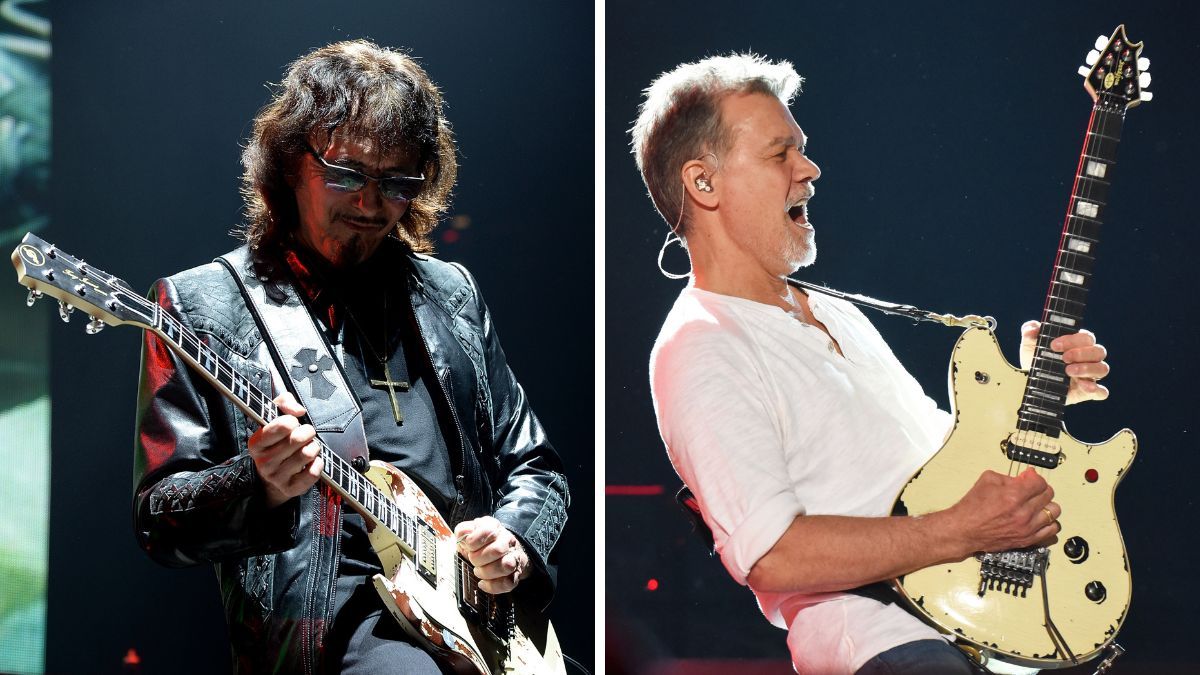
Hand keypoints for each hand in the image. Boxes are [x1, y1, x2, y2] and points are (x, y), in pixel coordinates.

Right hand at [249, 392, 321, 507]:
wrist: (272, 477)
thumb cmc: (276, 442)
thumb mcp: (274, 417)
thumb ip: (284, 403)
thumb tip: (299, 410)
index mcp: (257, 442)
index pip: (284, 425)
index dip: (293, 420)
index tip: (293, 423)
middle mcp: (264, 461)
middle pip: (299, 439)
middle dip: (307, 432)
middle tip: (305, 434)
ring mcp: (277, 477)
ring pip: (308, 454)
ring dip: (314, 447)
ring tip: (308, 447)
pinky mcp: (291, 488)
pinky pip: (313, 472)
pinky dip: (318, 464)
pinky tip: (311, 462)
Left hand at [454, 516, 530, 593]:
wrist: (501, 549)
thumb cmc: (481, 542)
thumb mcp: (470, 532)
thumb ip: (463, 531)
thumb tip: (463, 535)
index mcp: (494, 528)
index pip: (487, 531)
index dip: (473, 542)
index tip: (468, 547)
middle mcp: (507, 540)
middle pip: (497, 550)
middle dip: (479, 559)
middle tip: (472, 560)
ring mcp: (514, 557)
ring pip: (507, 566)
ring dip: (487, 572)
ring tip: (478, 571)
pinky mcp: (515, 574)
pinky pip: (508, 582)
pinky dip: (492, 586)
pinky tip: (483, 583)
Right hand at [942, 468, 1060, 555]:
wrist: (964, 530)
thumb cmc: (972, 508)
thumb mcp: (987, 481)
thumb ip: (1009, 477)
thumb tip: (1024, 478)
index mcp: (1013, 495)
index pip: (1040, 482)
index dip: (1035, 478)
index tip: (1030, 478)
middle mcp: (1023, 513)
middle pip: (1049, 495)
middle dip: (1041, 490)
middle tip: (1032, 490)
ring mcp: (1027, 528)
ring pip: (1054, 513)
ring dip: (1047, 506)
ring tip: (1037, 505)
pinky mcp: (1027, 540)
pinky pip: (1051, 531)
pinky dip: (1048, 523)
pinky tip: (1039, 520)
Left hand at [1019, 320, 1109, 403]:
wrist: (1029, 382)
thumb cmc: (1035, 359)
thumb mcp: (1030, 344)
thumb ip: (1030, 331)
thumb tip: (1032, 328)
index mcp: (1078, 344)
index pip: (1086, 337)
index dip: (1072, 340)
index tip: (1054, 345)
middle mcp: (1087, 359)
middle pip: (1098, 351)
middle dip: (1081, 353)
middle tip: (1063, 358)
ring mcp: (1089, 375)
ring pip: (1102, 368)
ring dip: (1087, 369)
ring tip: (1068, 371)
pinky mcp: (1087, 392)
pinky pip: (1101, 391)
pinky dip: (1096, 389)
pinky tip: (1083, 386)